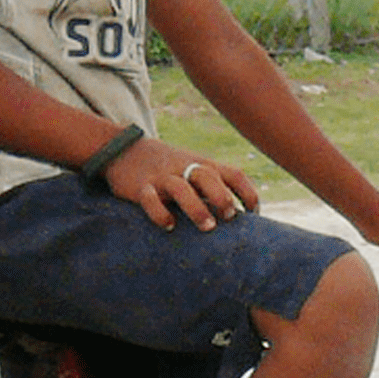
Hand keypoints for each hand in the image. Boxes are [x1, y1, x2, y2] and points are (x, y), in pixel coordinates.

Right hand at [102, 136, 260, 232]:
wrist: (125, 150)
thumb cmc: (168, 168)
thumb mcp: (193, 169)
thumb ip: (214, 186)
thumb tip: (239, 216)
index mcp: (202, 165)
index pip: (233, 174)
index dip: (248, 193)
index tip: (253, 213)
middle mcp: (184, 168)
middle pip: (209, 177)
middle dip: (223, 197)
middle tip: (230, 217)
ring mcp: (162, 177)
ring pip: (181, 188)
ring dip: (197, 208)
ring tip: (207, 227)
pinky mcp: (140, 187)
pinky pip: (149, 200)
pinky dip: (160, 213)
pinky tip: (169, 225)